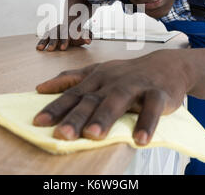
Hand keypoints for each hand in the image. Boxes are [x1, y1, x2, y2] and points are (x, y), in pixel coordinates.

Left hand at [32, 50, 188, 144]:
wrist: (166, 64)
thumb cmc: (126, 73)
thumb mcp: (97, 72)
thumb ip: (70, 79)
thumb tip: (40, 87)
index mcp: (96, 79)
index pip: (72, 94)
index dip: (56, 108)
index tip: (39, 122)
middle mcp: (112, 82)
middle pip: (92, 99)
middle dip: (76, 117)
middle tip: (62, 134)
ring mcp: (135, 86)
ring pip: (118, 100)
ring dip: (105, 117)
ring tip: (93, 135)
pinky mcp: (158, 93)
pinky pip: (152, 107)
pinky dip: (147, 123)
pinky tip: (139, 140)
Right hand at [36, 24, 92, 51]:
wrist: (73, 24)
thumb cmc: (79, 34)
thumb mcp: (85, 34)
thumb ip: (87, 36)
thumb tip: (89, 40)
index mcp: (70, 28)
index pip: (67, 34)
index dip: (64, 41)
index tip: (62, 48)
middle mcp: (61, 28)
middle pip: (56, 34)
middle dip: (53, 41)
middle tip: (51, 49)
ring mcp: (55, 30)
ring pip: (49, 34)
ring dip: (44, 41)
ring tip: (40, 48)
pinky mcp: (50, 34)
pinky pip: (45, 37)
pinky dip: (41, 41)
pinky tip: (38, 48)